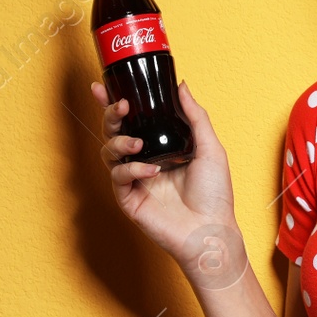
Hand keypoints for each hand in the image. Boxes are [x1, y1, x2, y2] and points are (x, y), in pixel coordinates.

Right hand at [91, 79, 247, 289]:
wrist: (211, 229)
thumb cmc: (214, 193)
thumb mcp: (210, 147)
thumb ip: (195, 116)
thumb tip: (181, 87)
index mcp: (161, 146)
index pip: (133, 120)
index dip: (114, 104)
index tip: (102, 87)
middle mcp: (144, 159)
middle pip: (114, 131)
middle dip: (111, 115)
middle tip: (121, 107)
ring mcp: (134, 179)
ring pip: (108, 151)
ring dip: (119, 141)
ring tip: (137, 143)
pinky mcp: (129, 198)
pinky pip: (119, 177)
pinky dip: (131, 169)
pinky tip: (150, 171)